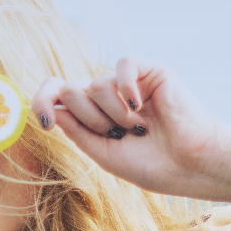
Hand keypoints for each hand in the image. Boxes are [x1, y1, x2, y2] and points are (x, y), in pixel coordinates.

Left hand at [35, 57, 224, 196]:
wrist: (189, 166)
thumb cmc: (150, 164)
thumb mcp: (102, 153)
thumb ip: (76, 130)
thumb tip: (54, 107)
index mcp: (90, 113)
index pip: (54, 94)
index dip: (41, 102)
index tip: (48, 123)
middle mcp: (106, 94)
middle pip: (70, 91)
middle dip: (89, 119)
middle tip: (117, 134)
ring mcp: (127, 82)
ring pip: (95, 85)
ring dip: (114, 115)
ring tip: (139, 127)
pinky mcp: (151, 71)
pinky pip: (124, 64)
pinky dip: (126, 86)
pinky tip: (137, 105)